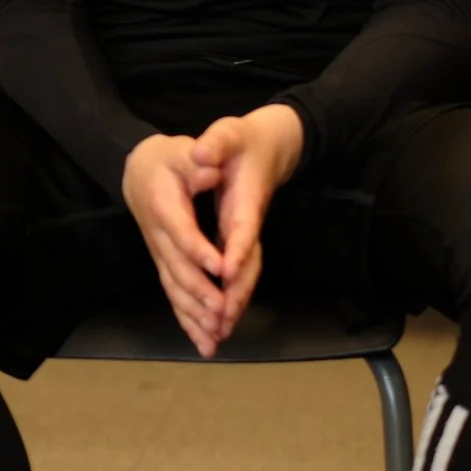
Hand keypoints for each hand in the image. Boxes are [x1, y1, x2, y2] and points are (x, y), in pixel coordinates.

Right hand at [121, 132, 227, 356]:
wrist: (138, 168)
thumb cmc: (169, 159)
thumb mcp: (183, 151)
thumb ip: (197, 160)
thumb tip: (209, 168)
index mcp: (163, 204)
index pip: (181, 231)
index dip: (199, 249)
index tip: (221, 267)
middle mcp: (157, 234)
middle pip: (176, 268)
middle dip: (199, 293)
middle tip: (221, 314)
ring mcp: (158, 252)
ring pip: (173, 287)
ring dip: (192, 315)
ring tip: (213, 339)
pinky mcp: (163, 262)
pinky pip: (172, 293)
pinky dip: (186, 319)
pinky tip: (202, 342)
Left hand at [191, 103, 304, 342]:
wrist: (267, 147)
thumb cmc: (243, 141)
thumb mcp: (229, 133)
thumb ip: (218, 142)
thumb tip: (204, 153)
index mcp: (245, 200)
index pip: (242, 227)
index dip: (235, 249)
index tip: (224, 272)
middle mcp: (247, 225)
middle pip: (246, 265)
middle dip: (234, 294)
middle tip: (219, 321)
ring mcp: (245, 238)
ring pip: (241, 278)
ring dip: (230, 307)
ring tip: (214, 338)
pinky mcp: (238, 244)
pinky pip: (233, 278)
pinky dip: (225, 302)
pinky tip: (211, 328)